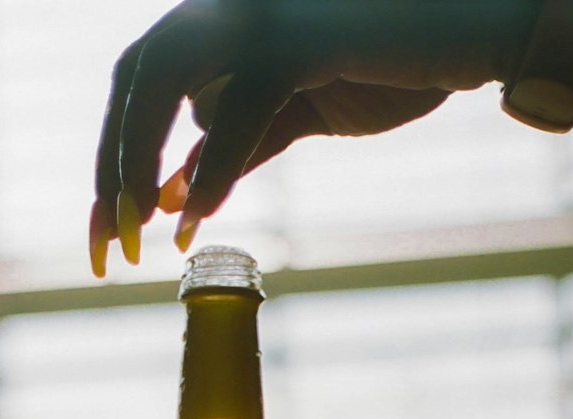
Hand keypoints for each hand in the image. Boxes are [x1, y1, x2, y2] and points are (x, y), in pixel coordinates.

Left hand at [90, 0, 534, 271]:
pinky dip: (213, 168)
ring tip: (138, 231)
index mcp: (223, 19)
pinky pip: (240, 108)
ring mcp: (260, 15)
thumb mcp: (293, 111)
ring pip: (166, 81)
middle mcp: (229, 6)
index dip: (112, 154)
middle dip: (109, 165)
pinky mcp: (299, 40)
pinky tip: (193, 220)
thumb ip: (232, 143)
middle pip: (136, 80)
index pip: (140, 84)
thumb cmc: (388, 65)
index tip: (105, 227)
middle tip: (107, 242)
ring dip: (139, 160)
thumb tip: (168, 197)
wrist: (467, 29)